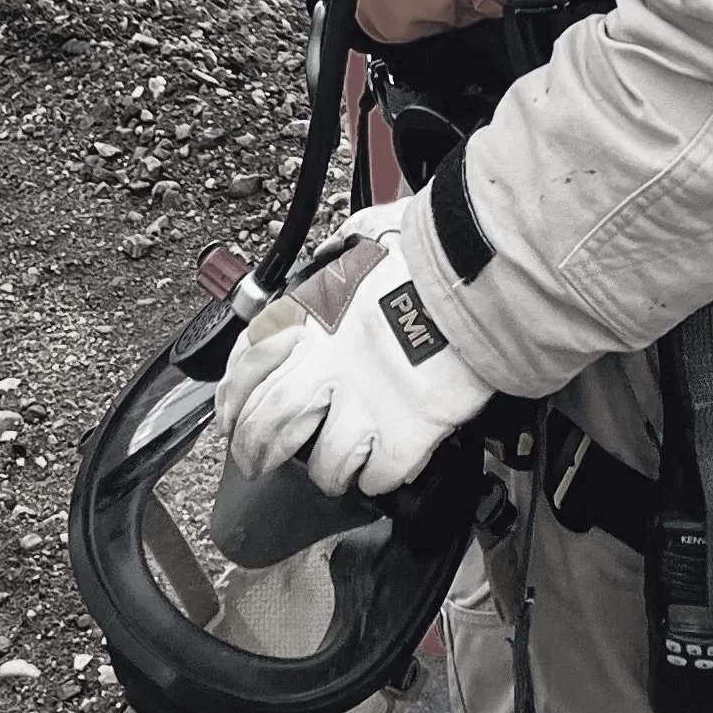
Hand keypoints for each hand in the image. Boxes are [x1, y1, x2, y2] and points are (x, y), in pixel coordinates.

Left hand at [215, 220, 489, 500]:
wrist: (479, 274)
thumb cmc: (433, 252)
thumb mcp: (372, 234)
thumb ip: (343, 252)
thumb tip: (334, 254)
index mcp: (312, 315)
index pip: (246, 365)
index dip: (233, 400)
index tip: (234, 415)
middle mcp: (326, 362)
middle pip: (266, 425)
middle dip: (254, 452)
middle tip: (258, 464)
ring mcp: (364, 401)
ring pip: (320, 463)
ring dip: (325, 473)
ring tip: (333, 473)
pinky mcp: (404, 430)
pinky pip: (379, 476)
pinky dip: (378, 479)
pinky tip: (384, 468)